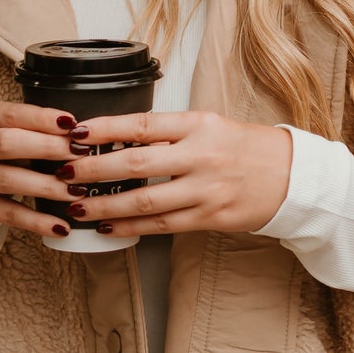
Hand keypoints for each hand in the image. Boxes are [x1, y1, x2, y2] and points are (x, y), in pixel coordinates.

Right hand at [0, 101, 86, 239]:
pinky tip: (62, 227)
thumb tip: (82, 135)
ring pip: (9, 180)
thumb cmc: (5, 146)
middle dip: (47, 148)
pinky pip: (10, 214)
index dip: (43, 118)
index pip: (13, 114)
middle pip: (8, 144)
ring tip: (77, 191)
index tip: (72, 123)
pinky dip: (37, 222)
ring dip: (47, 186)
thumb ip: (40, 128)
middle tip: (80, 153)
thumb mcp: (14, 127)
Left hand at [56, 108, 293, 235]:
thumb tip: (117, 138)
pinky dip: (130, 227)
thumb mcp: (209, 125)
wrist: (291, 176)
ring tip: (76, 206)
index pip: (143, 125)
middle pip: (136, 164)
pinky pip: (162, 225)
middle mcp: (201, 155)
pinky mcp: (210, 217)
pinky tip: (107, 228)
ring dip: (105, 206)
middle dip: (93, 170)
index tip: (76, 133)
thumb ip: (168, 132)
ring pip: (145, 201)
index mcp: (199, 125)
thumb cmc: (245, 147)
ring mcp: (206, 190)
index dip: (106, 129)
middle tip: (62, 172)